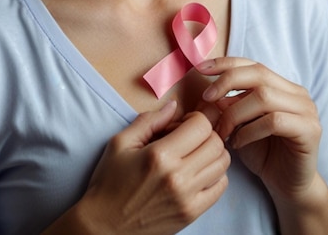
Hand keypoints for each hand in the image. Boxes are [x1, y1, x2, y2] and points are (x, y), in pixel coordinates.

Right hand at [72, 101, 229, 233]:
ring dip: (212, 153)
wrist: (104, 226)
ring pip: (223, 163)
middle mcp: (177, 177)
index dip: (195, 118)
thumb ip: (149, 120)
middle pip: (216, 142)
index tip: (183, 123)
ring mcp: (187, 197)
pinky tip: (198, 173)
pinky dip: (215, 175)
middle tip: (190, 137)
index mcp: (159, 156)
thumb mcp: (121, 143)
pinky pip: (220, 187)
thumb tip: (174, 106)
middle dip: (206, 133)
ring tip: (194, 154)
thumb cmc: (109, 182)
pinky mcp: (191, 213)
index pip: (201, 125)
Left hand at [196, 57, 321, 203]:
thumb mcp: (241, 123)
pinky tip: (237, 143)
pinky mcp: (310, 130)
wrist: (287, 186)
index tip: (201, 68)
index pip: (253, 64)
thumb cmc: (262, 153)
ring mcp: (306, 110)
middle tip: (206, 98)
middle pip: (259, 73)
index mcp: (282, 86)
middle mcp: (297, 93)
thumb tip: (209, 91)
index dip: (226, 63)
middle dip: (227, 82)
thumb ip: (230, 104)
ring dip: (235, 112)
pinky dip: (250, 130)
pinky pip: (274, 121)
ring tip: (222, 131)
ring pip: (264, 96)